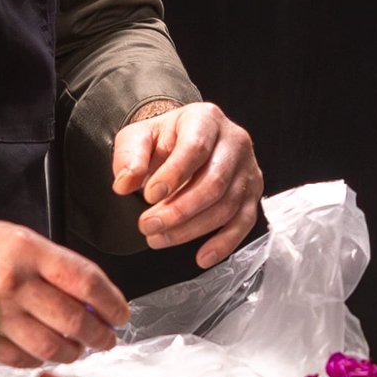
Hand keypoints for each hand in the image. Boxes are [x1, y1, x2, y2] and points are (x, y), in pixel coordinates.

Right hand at [0, 215, 129, 362]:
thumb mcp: (17, 239)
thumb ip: (54, 268)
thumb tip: (91, 299)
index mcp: (27, 251)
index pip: (86, 282)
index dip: (112, 303)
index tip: (120, 314)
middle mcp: (12, 282)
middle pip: (74, 321)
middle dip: (99, 335)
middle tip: (107, 338)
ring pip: (51, 347)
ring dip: (73, 352)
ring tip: (78, 348)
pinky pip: (21, 359)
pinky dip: (39, 360)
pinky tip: (43, 353)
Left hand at [113, 101, 262, 267]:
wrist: (184, 141)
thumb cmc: (163, 140)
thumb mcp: (138, 138)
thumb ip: (129, 158)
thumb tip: (124, 184)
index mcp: (206, 119)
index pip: (195, 148)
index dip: (173, 175)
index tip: (149, 196)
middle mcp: (234, 141)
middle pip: (214, 182)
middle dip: (179, 210)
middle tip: (147, 225)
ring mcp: (247, 169)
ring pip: (227, 206)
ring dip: (192, 230)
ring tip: (158, 239)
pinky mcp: (252, 193)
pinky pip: (243, 222)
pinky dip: (224, 243)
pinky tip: (202, 257)